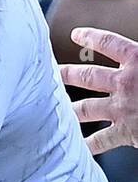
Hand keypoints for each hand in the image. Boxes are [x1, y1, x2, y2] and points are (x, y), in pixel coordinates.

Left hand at [60, 27, 137, 154]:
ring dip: (69, 108)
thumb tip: (133, 51)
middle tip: (53, 72)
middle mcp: (125, 83)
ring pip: (84, 108)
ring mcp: (122, 108)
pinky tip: (77, 147)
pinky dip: (87, 144)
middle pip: (87, 76)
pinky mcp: (126, 132)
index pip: (109, 43)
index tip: (76, 35)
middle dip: (67, 73)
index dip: (91, 37)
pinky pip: (100, 140)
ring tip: (55, 108)